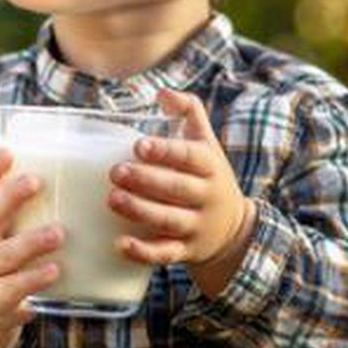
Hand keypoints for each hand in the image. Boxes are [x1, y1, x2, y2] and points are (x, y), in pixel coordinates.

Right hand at [0, 148, 64, 347]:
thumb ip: (18, 207)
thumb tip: (66, 169)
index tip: (8, 152)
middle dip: (10, 197)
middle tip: (36, 181)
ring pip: (4, 254)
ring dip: (31, 242)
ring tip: (58, 233)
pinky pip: (14, 288)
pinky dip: (34, 279)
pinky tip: (55, 270)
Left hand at [107, 88, 255, 292]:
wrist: (234, 229)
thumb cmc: (207, 175)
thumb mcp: (206, 142)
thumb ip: (189, 110)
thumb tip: (162, 92)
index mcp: (210, 166)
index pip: (190, 157)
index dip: (166, 151)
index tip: (139, 145)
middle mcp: (207, 197)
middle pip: (177, 188)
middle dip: (146, 180)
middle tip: (115, 172)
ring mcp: (197, 226)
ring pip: (169, 220)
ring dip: (140, 211)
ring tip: (112, 199)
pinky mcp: (186, 252)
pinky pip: (166, 255)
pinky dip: (144, 252)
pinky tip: (120, 244)